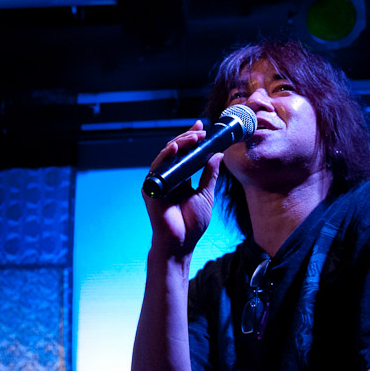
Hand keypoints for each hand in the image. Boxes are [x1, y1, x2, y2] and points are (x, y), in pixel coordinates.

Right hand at [143, 120, 224, 257]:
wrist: (181, 244)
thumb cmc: (192, 224)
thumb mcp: (206, 194)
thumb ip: (209, 174)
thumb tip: (217, 155)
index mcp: (180, 178)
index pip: (185, 153)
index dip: (192, 138)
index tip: (202, 126)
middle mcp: (168, 178)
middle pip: (175, 151)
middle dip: (188, 138)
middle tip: (200, 131)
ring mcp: (159, 182)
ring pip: (166, 155)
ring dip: (179, 143)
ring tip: (192, 137)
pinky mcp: (151, 189)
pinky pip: (156, 168)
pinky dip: (165, 156)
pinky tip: (174, 148)